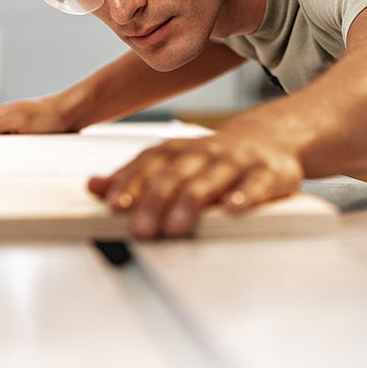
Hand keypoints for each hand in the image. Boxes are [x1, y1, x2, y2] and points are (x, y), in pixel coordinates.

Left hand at [87, 130, 304, 238]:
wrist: (272, 137)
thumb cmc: (216, 158)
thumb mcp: (174, 161)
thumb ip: (136, 176)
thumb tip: (94, 187)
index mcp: (180, 151)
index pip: (150, 164)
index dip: (131, 183)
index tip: (114, 206)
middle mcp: (205, 153)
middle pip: (176, 174)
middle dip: (155, 201)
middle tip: (141, 229)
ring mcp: (236, 162)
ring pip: (210, 180)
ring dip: (191, 202)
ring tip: (176, 226)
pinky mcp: (267, 173)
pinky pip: (255, 184)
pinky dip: (244, 196)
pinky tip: (233, 208)